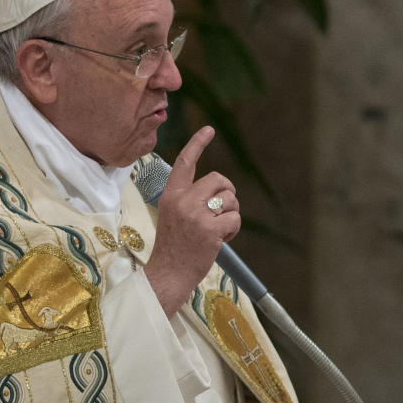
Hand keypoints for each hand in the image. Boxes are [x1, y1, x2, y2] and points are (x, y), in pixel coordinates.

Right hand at [144, 126, 240, 316]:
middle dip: (228, 192)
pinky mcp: (210, 230)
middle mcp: (183, 200)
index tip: (209, 130)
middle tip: (223, 209)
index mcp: (171, 194)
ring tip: (218, 229)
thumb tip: (217, 190)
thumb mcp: (172, 214)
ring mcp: (196, 215)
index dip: (198, 144)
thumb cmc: (173, 246)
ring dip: (231, 213)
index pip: (185, 162)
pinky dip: (233, 229)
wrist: (168, 273)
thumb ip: (189, 199)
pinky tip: (221, 240)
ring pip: (230, 198)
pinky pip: (234, 219)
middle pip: (219, 179)